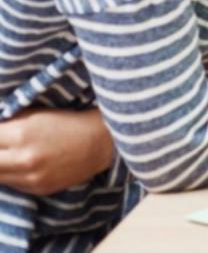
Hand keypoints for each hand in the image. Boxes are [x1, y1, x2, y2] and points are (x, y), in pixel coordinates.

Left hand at [0, 108, 114, 194]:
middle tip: (2, 147)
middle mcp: (24, 159)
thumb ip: (7, 124)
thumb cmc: (68, 122)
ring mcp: (31, 178)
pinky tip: (18, 164)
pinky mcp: (38, 189)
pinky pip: (11, 185)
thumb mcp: (34, 114)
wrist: (101, 142)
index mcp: (21, 134)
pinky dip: (9, 175)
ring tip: (7, 155)